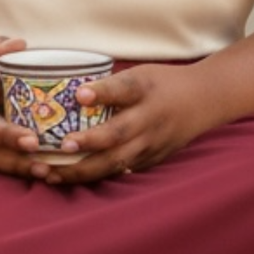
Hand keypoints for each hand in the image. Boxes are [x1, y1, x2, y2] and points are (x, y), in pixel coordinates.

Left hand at [29, 63, 211, 184]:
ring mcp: (151, 144)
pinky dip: (95, 176)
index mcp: (145, 91)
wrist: (202, 101)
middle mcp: (149, 120)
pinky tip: (70, 179)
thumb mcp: (140, 74)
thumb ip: (110, 86)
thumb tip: (69, 93)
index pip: (123, 89)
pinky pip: (120, 170)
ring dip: (82, 170)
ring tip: (52, 174)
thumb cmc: (162, 84)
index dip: (101, 92)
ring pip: (115, 162)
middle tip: (60, 147)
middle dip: (87, 144)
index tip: (79, 94)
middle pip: (117, 135)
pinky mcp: (150, 160)